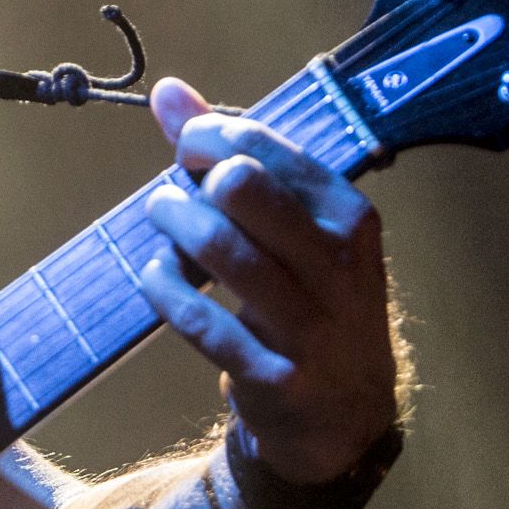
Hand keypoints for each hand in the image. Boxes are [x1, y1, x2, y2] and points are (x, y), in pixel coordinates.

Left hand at [136, 77, 397, 489]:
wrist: (342, 417)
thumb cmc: (307, 299)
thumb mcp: (293, 227)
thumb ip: (232, 155)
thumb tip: (166, 91)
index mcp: (349, 217)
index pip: (264, 147)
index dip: (207, 138)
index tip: (189, 154)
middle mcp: (340, 267)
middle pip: (242, 186)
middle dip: (189, 180)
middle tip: (174, 196)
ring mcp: (312, 326)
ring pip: (218, 246)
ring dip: (171, 226)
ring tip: (163, 228)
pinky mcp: (276, 377)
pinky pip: (199, 319)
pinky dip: (163, 288)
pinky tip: (158, 278)